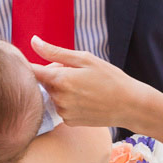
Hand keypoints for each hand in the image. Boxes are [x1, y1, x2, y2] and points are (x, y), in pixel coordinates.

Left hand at [30, 36, 154, 130]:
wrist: (130, 105)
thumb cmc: (110, 77)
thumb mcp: (85, 59)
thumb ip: (55, 51)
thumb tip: (33, 41)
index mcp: (60, 80)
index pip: (32, 71)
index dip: (34, 64)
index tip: (44, 62)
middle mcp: (58, 98)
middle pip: (43, 82)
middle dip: (54, 74)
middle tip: (76, 71)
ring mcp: (63, 112)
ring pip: (52, 95)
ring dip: (61, 89)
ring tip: (84, 86)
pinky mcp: (69, 122)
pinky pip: (60, 107)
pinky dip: (67, 101)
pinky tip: (85, 99)